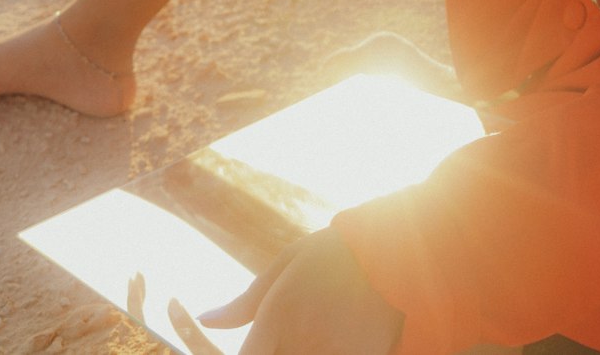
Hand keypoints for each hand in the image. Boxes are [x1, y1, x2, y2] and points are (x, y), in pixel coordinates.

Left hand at [200, 227, 402, 354]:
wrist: (394, 253)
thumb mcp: (287, 265)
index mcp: (276, 319)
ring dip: (297, 351)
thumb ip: (244, 303)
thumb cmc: (334, 253)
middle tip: (288, 333)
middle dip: (275, 351)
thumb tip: (205, 319)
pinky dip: (325, 350)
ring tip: (318, 325)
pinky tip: (334, 333)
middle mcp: (298, 345)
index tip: (259, 345)